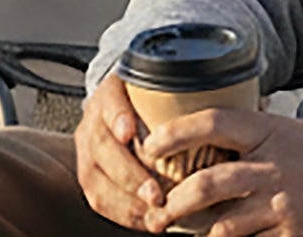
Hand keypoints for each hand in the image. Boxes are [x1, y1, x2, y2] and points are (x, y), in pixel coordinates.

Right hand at [74, 72, 167, 228]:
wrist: (122, 102)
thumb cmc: (149, 98)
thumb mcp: (159, 85)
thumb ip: (176, 91)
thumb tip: (215, 94)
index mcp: (111, 93)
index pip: (110, 103)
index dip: (117, 117)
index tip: (129, 133)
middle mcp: (94, 121)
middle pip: (103, 147)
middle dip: (130, 174)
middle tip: (156, 193)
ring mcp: (87, 149)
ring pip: (96, 180)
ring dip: (126, 201)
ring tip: (154, 211)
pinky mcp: (89, 174)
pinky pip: (99, 198)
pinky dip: (122, 212)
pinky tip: (145, 218)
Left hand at [140, 108, 302, 236]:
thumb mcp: (290, 131)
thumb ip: (253, 132)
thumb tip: (209, 129)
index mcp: (271, 132)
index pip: (214, 122)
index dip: (176, 132)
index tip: (150, 145)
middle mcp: (273, 167)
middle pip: (207, 184)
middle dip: (173, 202)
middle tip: (155, 212)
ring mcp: (282, 205)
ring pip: (221, 226)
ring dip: (194, 234)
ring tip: (176, 234)